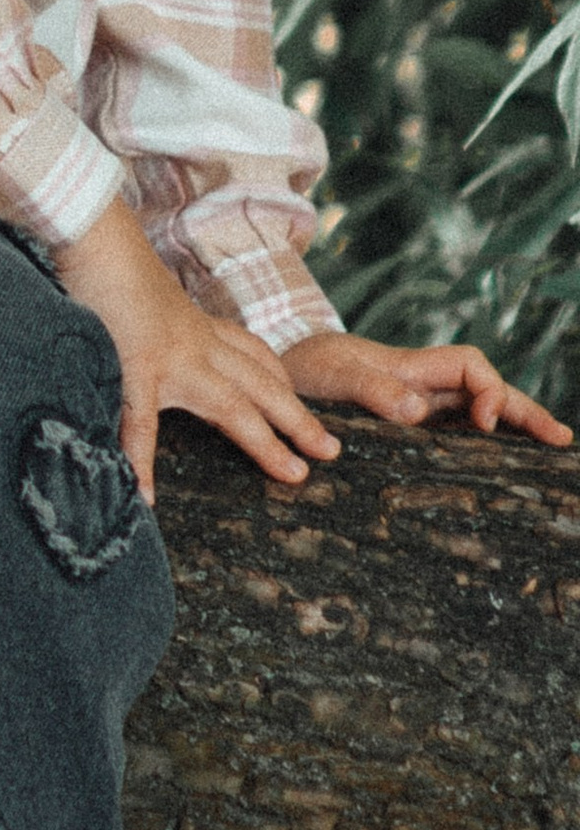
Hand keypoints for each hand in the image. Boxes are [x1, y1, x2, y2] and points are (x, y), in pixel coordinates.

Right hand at [55, 195, 338, 498]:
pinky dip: (142, 461)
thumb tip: (139, 342)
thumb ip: (146, 324)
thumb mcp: (138, 299)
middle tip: (330, 451)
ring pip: (232, 404)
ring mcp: (172, 357)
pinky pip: (142, 422)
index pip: (251, 356)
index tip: (298, 406)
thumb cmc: (108, 259)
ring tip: (293, 475)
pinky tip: (143, 496)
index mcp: (195, 326)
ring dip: (266, 441)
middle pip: (261, 384)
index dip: (280, 382)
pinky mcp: (138, 366)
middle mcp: (195, 343)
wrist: (94, 235)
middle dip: (299, 418)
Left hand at [279, 330, 570, 447]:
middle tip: (560, 438)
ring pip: (477, 412)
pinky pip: (454, 431)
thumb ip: (371, 390)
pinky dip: (483, 443)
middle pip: (487, 390)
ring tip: (550, 449)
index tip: (486, 420)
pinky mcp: (407, 426)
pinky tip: (501, 462)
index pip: (470, 368)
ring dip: (513, 428)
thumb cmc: (304, 367)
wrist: (279, 373)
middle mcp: (423, 384)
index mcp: (412, 367)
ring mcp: (419, 405)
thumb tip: (418, 411)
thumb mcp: (332, 376)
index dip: (489, 390)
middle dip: (524, 411)